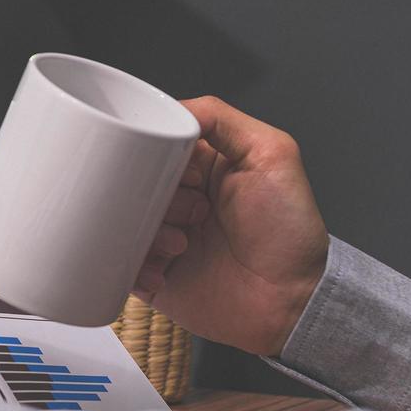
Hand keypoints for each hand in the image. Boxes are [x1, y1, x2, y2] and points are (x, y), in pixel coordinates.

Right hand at [133, 96, 328, 356]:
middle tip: (187, 212)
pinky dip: (132, 267)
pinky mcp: (152, 275)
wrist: (292, 302)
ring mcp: (163, 238)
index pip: (156, 147)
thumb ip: (223, 120)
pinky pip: (118, 265)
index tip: (169, 170)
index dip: (155, 155)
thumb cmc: (290, 234)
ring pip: (120, 222)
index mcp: (201, 168)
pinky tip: (164, 270)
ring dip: (142, 232)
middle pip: (133, 183)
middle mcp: (179, 200)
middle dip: (149, 196)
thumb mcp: (271, 154)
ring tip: (180, 245)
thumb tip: (175, 107)